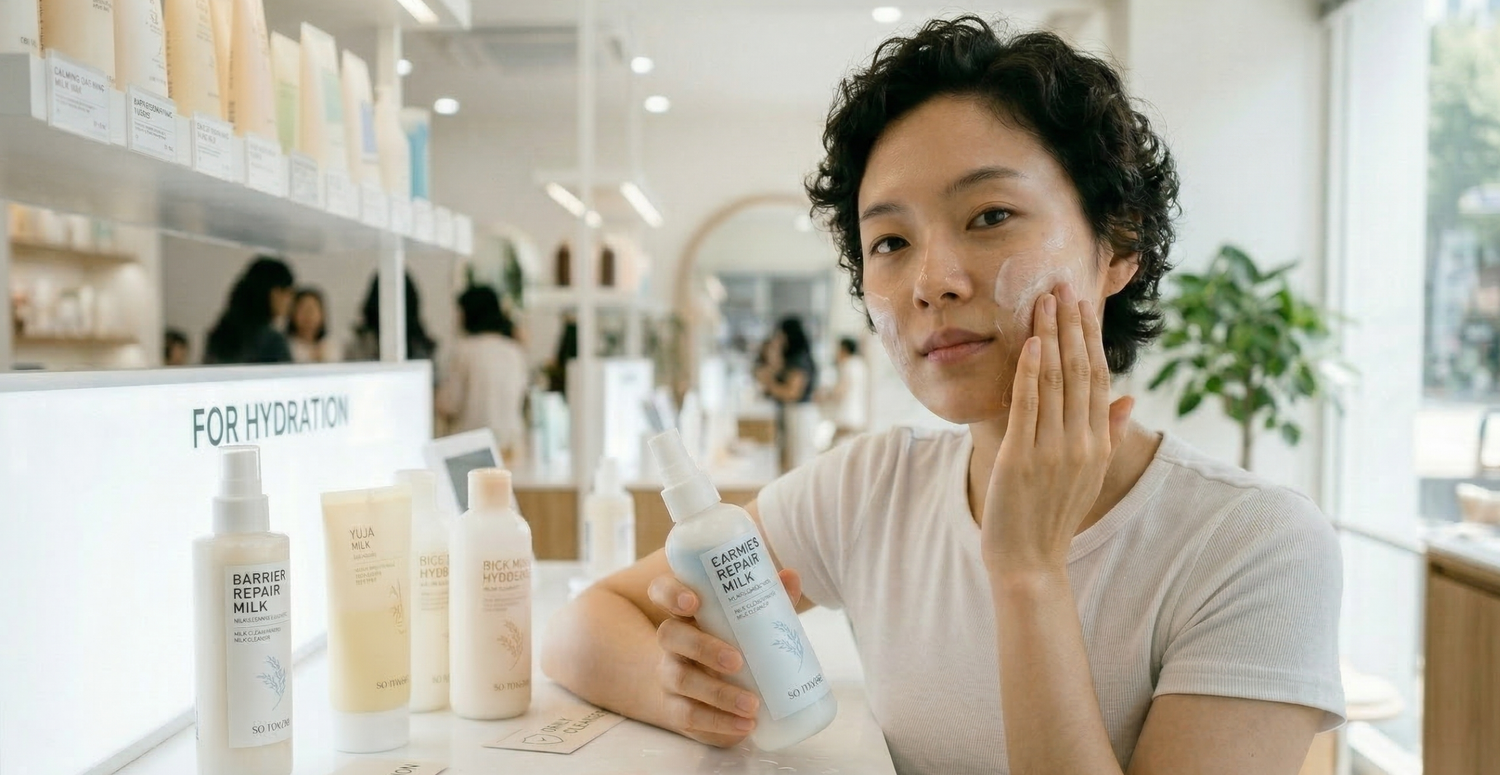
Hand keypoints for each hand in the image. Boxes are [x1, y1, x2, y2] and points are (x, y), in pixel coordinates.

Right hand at [646, 568, 804, 746]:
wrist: (699, 685)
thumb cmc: (730, 639)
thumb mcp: (746, 618)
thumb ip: (768, 597)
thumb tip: (790, 576)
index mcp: (684, 611)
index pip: (662, 591)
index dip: (670, 593)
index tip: (694, 601)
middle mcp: (671, 641)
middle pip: (669, 635)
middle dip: (702, 647)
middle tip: (737, 661)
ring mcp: (669, 674)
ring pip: (680, 679)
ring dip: (717, 693)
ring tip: (752, 704)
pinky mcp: (676, 708)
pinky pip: (688, 716)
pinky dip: (718, 723)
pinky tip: (745, 725)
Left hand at [983, 282, 1132, 574]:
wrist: (1030, 561)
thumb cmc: (1053, 516)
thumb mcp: (1089, 474)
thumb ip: (1108, 433)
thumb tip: (1129, 398)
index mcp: (1097, 444)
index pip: (1097, 379)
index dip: (1089, 340)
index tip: (1082, 306)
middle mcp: (1081, 443)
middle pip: (1079, 372)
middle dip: (1071, 327)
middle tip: (1062, 286)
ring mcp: (1053, 450)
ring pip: (1055, 382)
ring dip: (1051, 338)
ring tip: (1044, 301)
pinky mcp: (1022, 458)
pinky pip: (1029, 407)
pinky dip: (1031, 373)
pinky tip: (1031, 343)